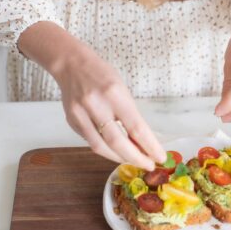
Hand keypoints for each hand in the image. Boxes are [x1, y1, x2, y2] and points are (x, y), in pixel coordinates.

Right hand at [54, 47, 165, 169]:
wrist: (71, 64)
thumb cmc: (102, 75)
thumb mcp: (122, 90)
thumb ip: (130, 115)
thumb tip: (143, 142)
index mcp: (114, 94)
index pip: (136, 127)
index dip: (150, 146)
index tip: (160, 157)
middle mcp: (96, 105)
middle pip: (118, 142)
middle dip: (136, 158)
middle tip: (149, 165)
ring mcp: (80, 114)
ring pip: (101, 147)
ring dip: (120, 158)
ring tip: (134, 161)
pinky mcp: (71, 121)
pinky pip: (91, 142)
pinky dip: (106, 150)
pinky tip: (116, 152)